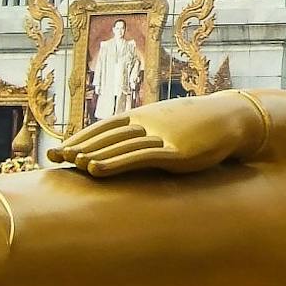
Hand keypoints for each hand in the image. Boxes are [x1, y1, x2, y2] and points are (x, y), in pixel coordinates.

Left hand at [49, 93, 265, 177]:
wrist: (232, 118)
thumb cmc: (200, 124)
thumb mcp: (170, 124)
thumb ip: (149, 133)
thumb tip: (130, 146)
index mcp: (145, 115)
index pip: (105, 126)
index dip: (81, 137)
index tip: (59, 149)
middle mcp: (148, 122)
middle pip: (107, 134)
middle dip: (79, 145)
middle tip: (54, 157)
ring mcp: (161, 136)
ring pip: (119, 145)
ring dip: (93, 153)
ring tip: (70, 163)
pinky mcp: (175, 152)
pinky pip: (138, 157)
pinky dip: (113, 162)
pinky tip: (96, 170)